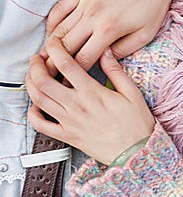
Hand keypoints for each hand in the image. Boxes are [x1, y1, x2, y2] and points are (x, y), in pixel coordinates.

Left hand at [26, 37, 155, 165]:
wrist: (137, 152)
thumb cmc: (137, 124)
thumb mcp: (132, 93)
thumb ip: (116, 71)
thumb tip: (106, 51)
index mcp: (92, 93)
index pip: (66, 64)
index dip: (55, 49)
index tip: (53, 43)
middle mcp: (77, 106)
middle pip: (43, 81)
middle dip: (35, 65)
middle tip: (37, 59)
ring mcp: (69, 122)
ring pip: (38, 99)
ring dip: (30, 85)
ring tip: (33, 76)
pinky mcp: (67, 136)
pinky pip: (41, 125)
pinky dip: (32, 114)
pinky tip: (35, 105)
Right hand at [40, 0, 180, 74]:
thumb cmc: (153, 5)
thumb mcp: (145, 35)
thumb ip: (122, 50)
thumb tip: (103, 60)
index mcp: (109, 29)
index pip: (83, 58)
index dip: (73, 74)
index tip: (68, 83)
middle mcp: (92, 16)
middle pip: (64, 45)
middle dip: (54, 64)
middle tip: (48, 75)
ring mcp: (85, 2)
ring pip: (58, 28)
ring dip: (50, 45)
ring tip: (45, 58)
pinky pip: (59, 9)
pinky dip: (52, 23)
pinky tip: (51, 33)